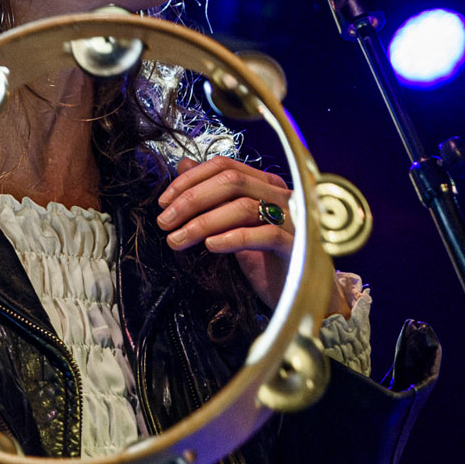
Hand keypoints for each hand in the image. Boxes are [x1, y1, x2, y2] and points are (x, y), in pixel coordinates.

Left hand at [156, 156, 342, 315]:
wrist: (301, 298)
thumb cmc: (266, 261)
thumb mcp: (233, 227)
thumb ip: (212, 197)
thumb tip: (183, 165)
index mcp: (265, 185)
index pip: (225, 166)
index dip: (191, 180)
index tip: (164, 202)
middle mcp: (282, 195)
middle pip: (231, 182)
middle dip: (191, 199)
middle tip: (164, 222)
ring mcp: (293, 220)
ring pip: (244, 206)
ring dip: (203, 222)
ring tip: (177, 240)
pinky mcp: (298, 247)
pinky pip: (265, 235)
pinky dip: (233, 238)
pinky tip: (210, 247)